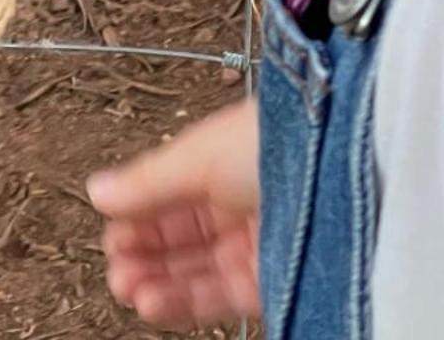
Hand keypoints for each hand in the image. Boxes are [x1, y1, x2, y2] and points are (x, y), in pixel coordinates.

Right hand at [87, 98, 260, 330]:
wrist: (346, 164)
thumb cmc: (280, 140)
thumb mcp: (199, 156)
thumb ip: (147, 182)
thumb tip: (97, 189)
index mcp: (223, 160)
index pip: (171, 195)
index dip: (139, 216)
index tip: (111, 231)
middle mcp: (241, 200)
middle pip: (182, 237)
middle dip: (144, 253)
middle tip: (116, 267)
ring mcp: (258, 241)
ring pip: (197, 270)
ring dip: (157, 282)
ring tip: (128, 288)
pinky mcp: (274, 278)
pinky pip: (220, 297)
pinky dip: (182, 302)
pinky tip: (153, 301)